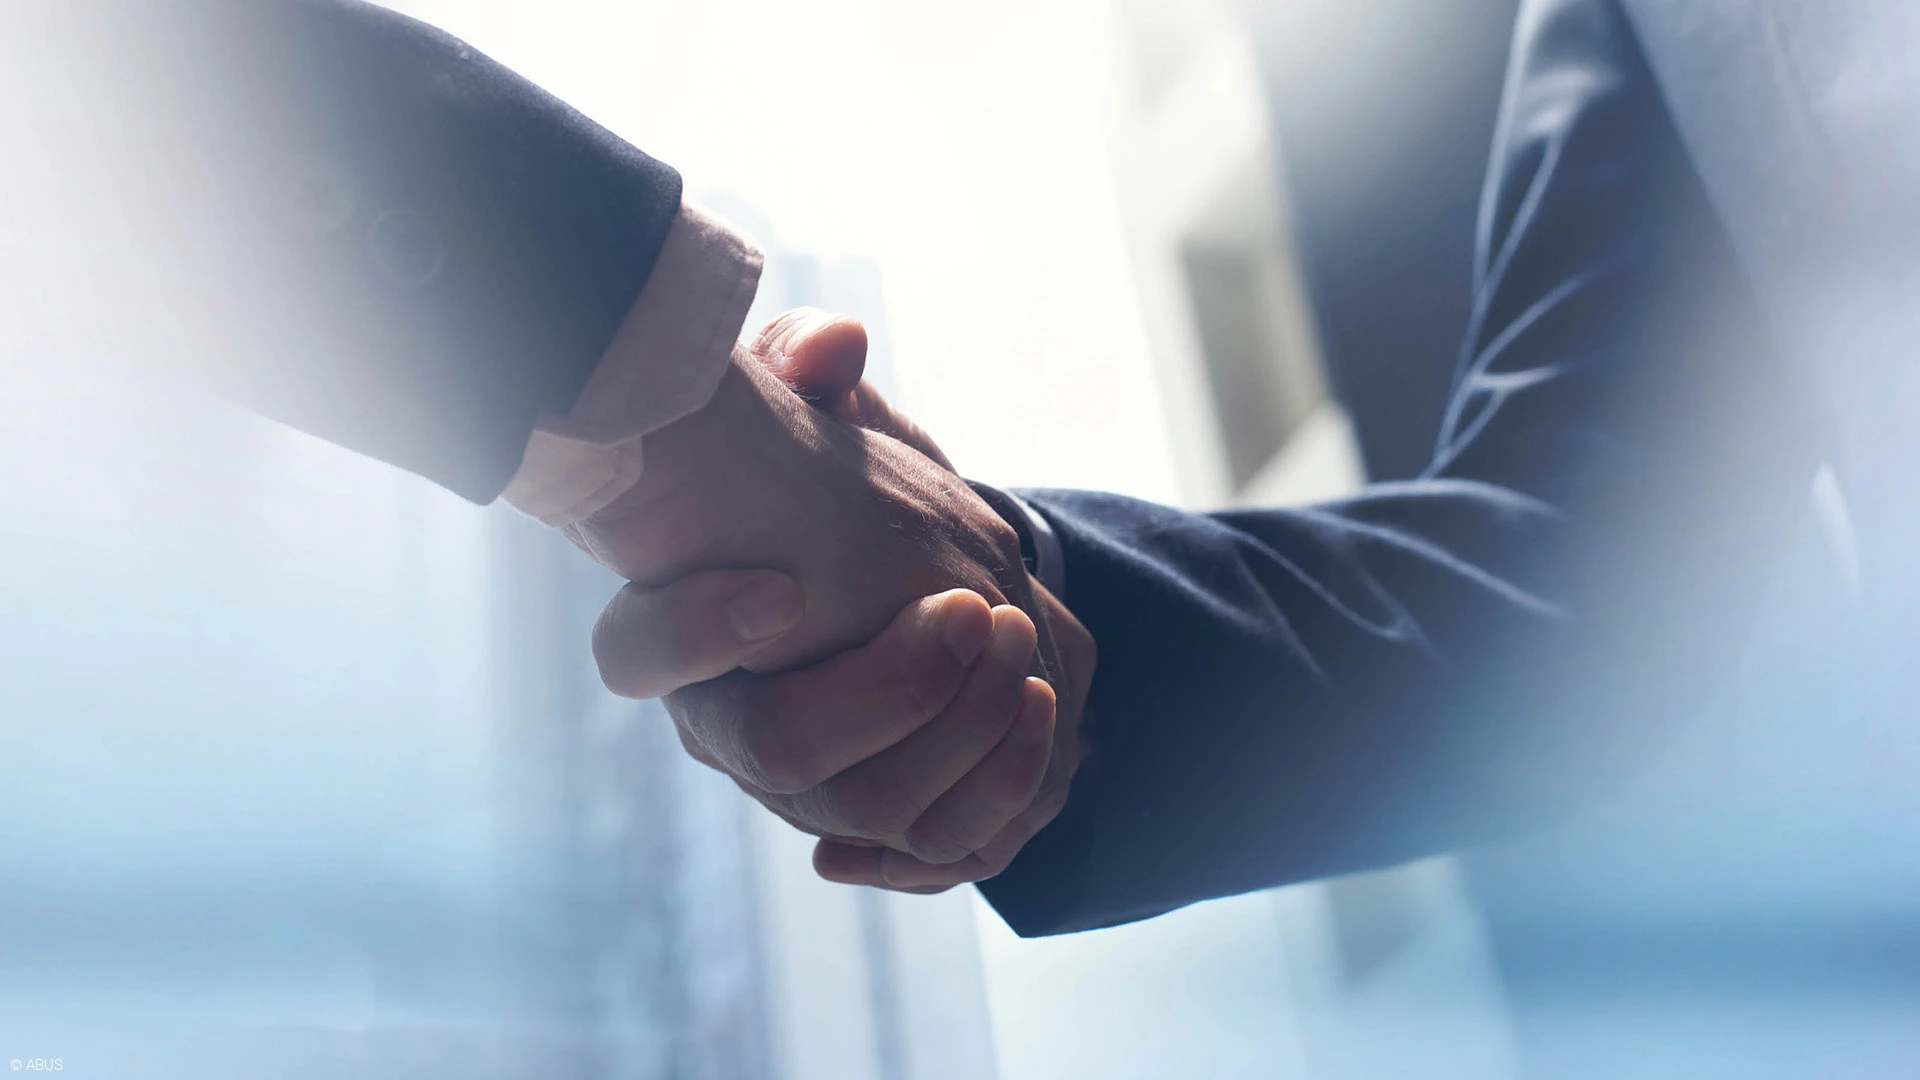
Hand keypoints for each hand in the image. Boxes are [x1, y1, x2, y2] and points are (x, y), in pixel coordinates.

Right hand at [588, 310, 1094, 888]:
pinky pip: (933, 847)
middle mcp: (726, 721)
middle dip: (889, 688)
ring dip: (962, 732)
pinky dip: (995, 789)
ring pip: (865, 809)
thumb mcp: (807, 410)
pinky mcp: (881, 818)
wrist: (898, 578)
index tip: (786, 588)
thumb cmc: (824, 486)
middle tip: (971, 608)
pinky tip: (1038, 709)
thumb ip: (802, 365)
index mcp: (676, 628)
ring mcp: (802, 787)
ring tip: (1018, 640)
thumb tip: (831, 347)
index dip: (695, 635)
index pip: (633, 658)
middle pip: (777, 753)